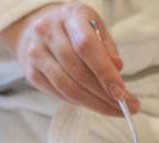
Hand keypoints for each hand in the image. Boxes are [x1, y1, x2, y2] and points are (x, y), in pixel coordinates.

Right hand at [0, 2, 139, 115]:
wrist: (36, 28)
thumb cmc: (75, 30)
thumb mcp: (96, 29)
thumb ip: (108, 49)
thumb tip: (117, 71)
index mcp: (70, 17)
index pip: (87, 46)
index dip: (105, 72)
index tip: (122, 93)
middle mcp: (47, 32)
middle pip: (77, 71)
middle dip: (105, 95)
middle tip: (126, 107)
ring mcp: (36, 53)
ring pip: (67, 87)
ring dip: (94, 103)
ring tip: (114, 110)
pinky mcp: (32, 73)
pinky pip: (59, 94)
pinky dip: (80, 102)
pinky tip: (95, 104)